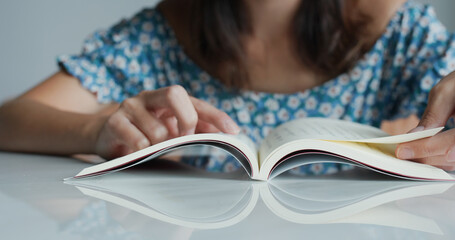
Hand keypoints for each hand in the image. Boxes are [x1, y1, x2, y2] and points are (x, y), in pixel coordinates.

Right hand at [92, 85, 239, 158]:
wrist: (106, 136)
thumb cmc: (145, 133)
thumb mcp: (171, 131)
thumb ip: (195, 129)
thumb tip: (225, 133)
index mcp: (166, 99)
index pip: (196, 102)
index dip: (216, 115)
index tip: (233, 130)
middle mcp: (149, 97)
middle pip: (174, 93)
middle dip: (186, 118)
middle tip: (184, 137)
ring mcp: (130, 106)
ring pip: (157, 129)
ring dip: (160, 145)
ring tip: (152, 148)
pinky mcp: (114, 121)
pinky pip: (138, 141)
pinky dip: (142, 151)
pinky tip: (136, 151)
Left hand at [396, 72, 454, 170]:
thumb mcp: (446, 91)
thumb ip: (432, 115)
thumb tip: (413, 135)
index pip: (449, 146)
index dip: (424, 149)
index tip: (402, 151)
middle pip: (450, 157)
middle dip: (423, 156)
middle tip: (401, 153)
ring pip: (453, 162)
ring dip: (430, 160)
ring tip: (409, 152)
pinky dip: (439, 157)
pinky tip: (424, 152)